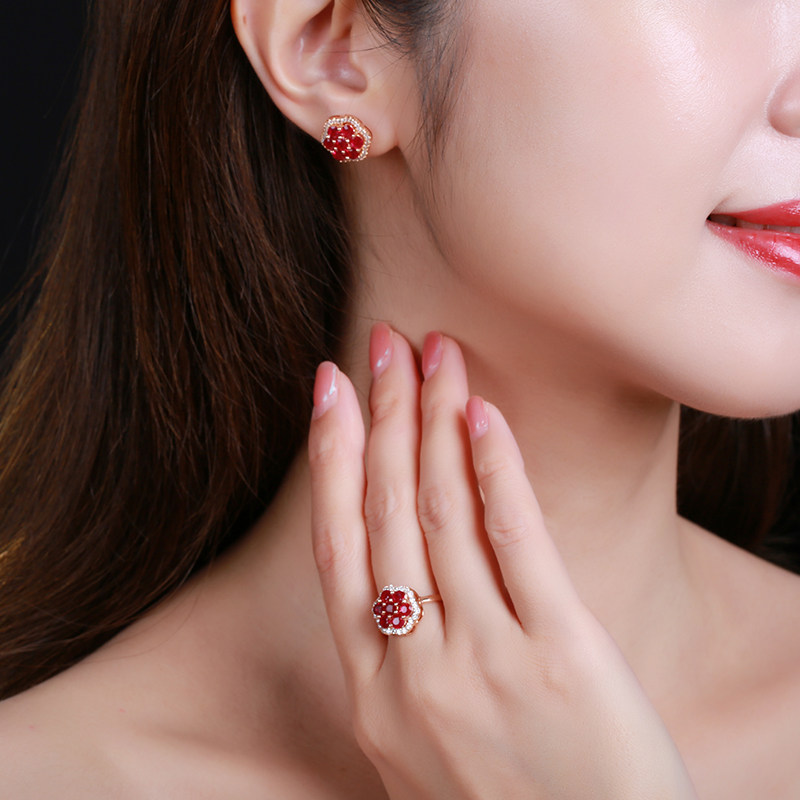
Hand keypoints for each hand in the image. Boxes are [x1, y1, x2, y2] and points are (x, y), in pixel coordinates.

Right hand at [308, 324, 696, 799]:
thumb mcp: (421, 743)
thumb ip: (404, 658)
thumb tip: (404, 566)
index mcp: (372, 691)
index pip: (336, 547)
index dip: (329, 458)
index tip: (328, 390)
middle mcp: (413, 669)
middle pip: (385, 513)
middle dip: (380, 415)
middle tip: (383, 342)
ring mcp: (483, 663)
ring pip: (442, 514)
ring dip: (433, 422)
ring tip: (434, 354)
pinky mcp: (559, 657)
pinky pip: (516, 544)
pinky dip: (495, 471)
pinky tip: (482, 415)